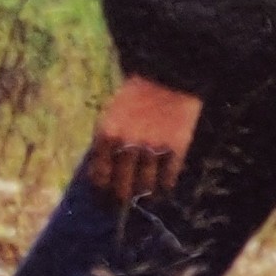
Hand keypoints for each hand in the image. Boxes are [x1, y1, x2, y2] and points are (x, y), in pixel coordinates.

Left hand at [86, 76, 204, 202]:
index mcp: (106, 136)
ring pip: (145, 187)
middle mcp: (128, 145)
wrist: (168, 75)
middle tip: (123, 200)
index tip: (106, 194)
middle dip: (121, 197)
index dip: (102, 189)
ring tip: (145, 195)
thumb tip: (104, 174)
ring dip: (144, 194)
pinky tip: (163, 187)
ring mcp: (153, 148)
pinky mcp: (176, 148)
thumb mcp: (111, 115)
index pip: (100, 177)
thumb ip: (107, 143)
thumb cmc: (135, 94)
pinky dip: (165, 187)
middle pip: (121, 187)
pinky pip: (169, 179)